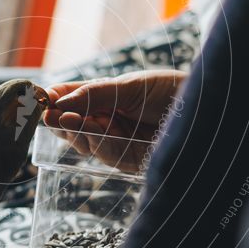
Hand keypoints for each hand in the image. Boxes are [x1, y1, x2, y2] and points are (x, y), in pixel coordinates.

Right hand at [43, 70, 187, 171]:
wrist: (206, 113)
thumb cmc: (171, 91)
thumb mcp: (129, 87)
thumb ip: (94, 95)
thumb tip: (60, 101)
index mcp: (105, 97)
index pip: (72, 98)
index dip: (56, 99)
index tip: (41, 97)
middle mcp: (107, 121)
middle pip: (73, 124)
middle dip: (60, 119)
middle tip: (48, 113)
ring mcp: (117, 141)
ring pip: (85, 141)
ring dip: (74, 130)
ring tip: (63, 118)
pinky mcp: (128, 160)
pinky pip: (105, 153)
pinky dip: (94, 141)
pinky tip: (87, 128)